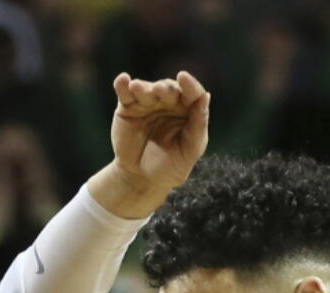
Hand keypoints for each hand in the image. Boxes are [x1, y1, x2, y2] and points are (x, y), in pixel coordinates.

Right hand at [110, 71, 209, 196]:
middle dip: (165, 88)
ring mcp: (147, 103)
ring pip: (146, 88)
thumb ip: (198, 126)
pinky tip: (124, 80)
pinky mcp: (127, 106)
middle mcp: (168, 103)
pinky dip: (123, 84)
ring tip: (138, 89)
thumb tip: (206, 96)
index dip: (190, 85)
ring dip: (143, 87)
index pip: (192, 94)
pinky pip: (124, 92)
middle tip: (161, 91)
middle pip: (169, 88)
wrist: (143, 178)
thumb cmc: (171, 166)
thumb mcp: (190, 150)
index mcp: (188, 112)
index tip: (184, 77)